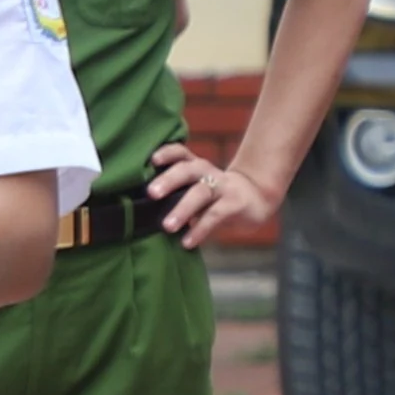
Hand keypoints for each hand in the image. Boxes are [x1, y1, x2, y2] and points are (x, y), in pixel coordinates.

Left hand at [147, 140, 281, 250]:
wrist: (255, 198)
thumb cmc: (214, 196)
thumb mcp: (194, 189)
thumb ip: (173, 195)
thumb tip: (138, 211)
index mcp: (194, 166)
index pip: (180, 152)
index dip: (167, 153)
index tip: (152, 160)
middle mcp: (207, 172)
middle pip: (187, 170)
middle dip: (168, 180)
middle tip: (151, 193)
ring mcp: (222, 186)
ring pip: (200, 193)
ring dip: (183, 209)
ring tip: (167, 227)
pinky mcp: (235, 203)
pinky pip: (215, 215)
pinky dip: (200, 229)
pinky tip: (187, 242)